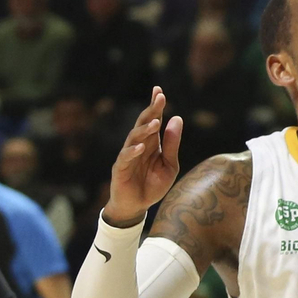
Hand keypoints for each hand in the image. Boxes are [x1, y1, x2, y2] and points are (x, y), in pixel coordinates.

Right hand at [106, 88, 181, 226]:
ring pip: (133, 138)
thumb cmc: (153, 184)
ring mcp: (128, 157)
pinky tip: (141, 147)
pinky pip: (125, 158)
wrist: (137, 206)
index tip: (159, 91)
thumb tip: (177, 118)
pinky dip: (132, 152)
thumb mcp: (169, 165)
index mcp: (151, 143)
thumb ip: (172, 144)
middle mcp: (138, 146)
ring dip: (144, 129)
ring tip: (156, 121)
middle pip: (143, 124)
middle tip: (159, 97)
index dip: (155, 106)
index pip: (153, 120)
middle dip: (151, 110)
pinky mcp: (120, 169)